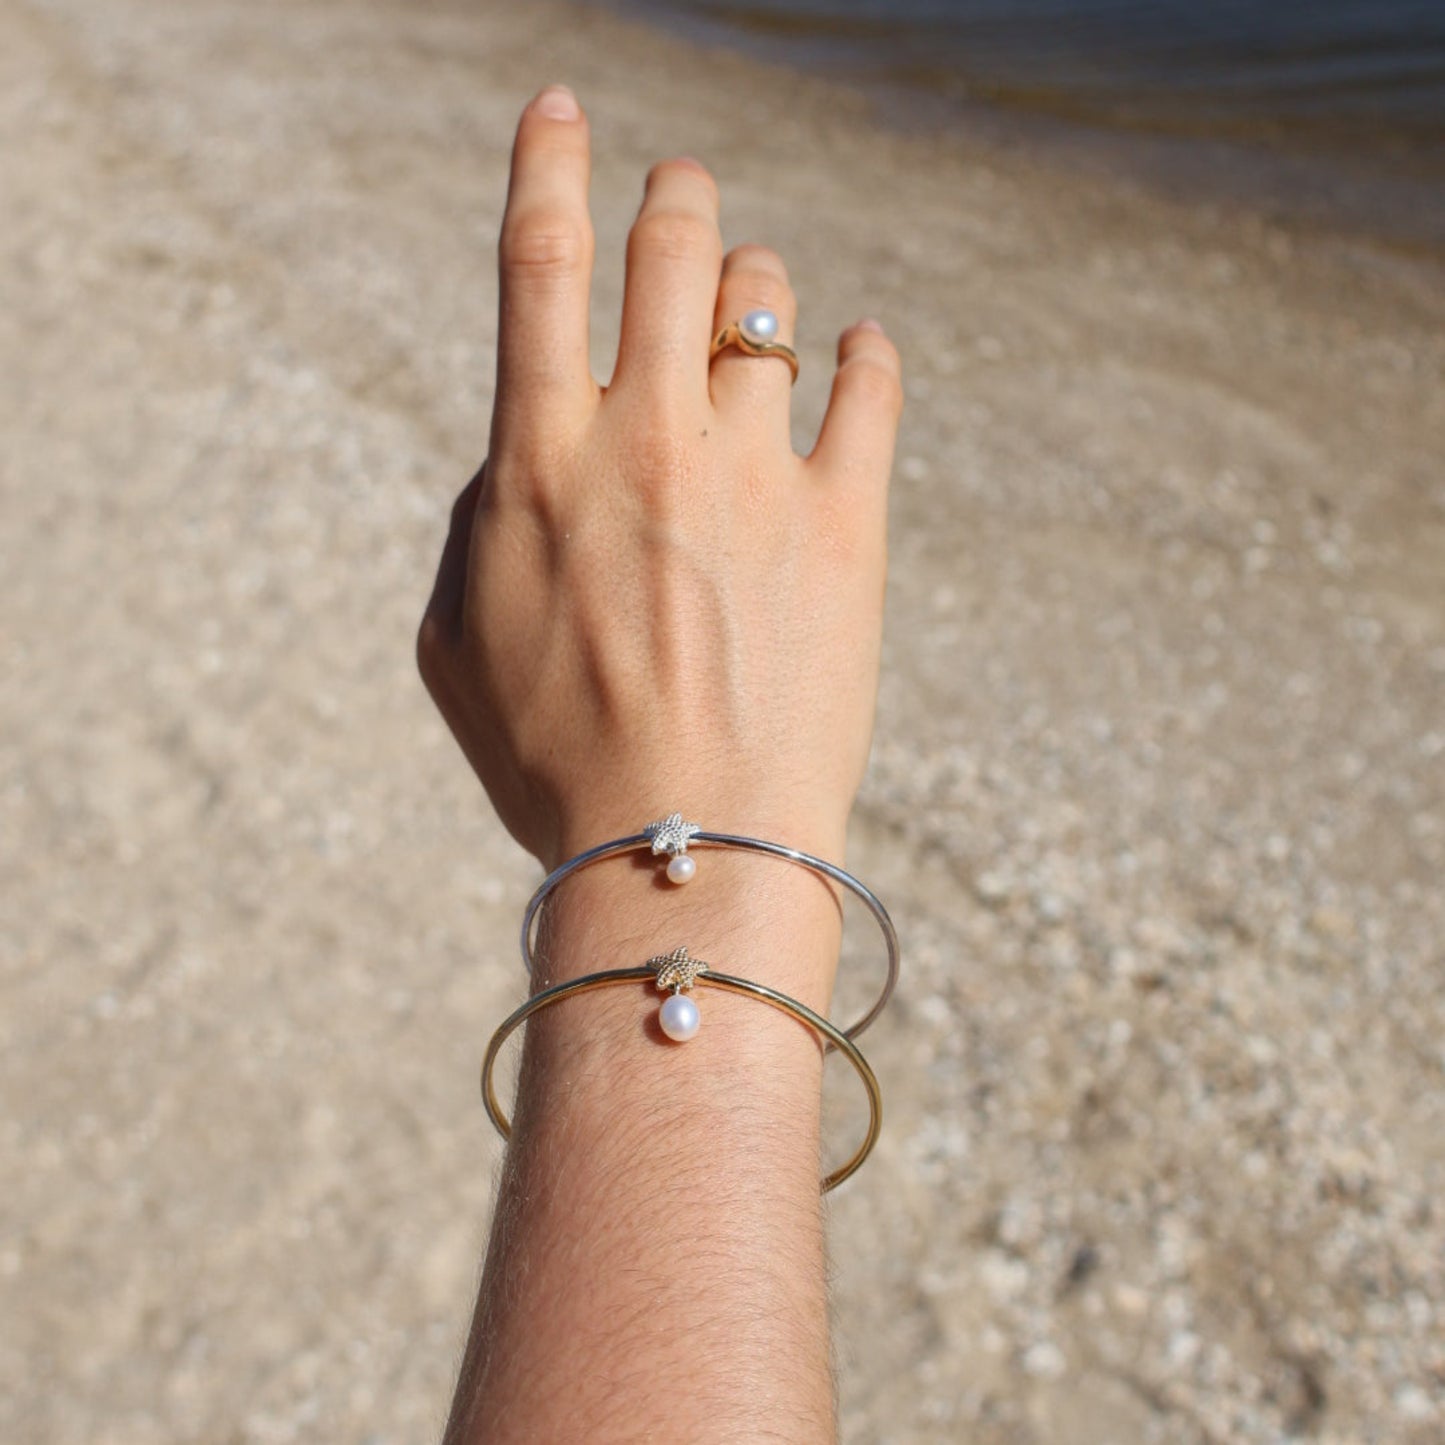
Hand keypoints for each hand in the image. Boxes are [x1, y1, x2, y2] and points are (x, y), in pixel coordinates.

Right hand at [419, 84, 901, 869]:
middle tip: (683, 192)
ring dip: (756, 283)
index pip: (540, 264)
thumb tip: (523, 460)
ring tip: (755, 302)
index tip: (562, 108)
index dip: (550, 164)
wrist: (685, 842)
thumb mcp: (453, 644)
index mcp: (538, 456)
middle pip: (669, 252)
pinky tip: (861, 350)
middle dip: (675, 198)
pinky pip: (870, 393)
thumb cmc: (551, 760)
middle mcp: (648, 437)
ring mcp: (755, 473)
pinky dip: (865, 357)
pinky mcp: (848, 522)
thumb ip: (477, 526)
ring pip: (766, 309)